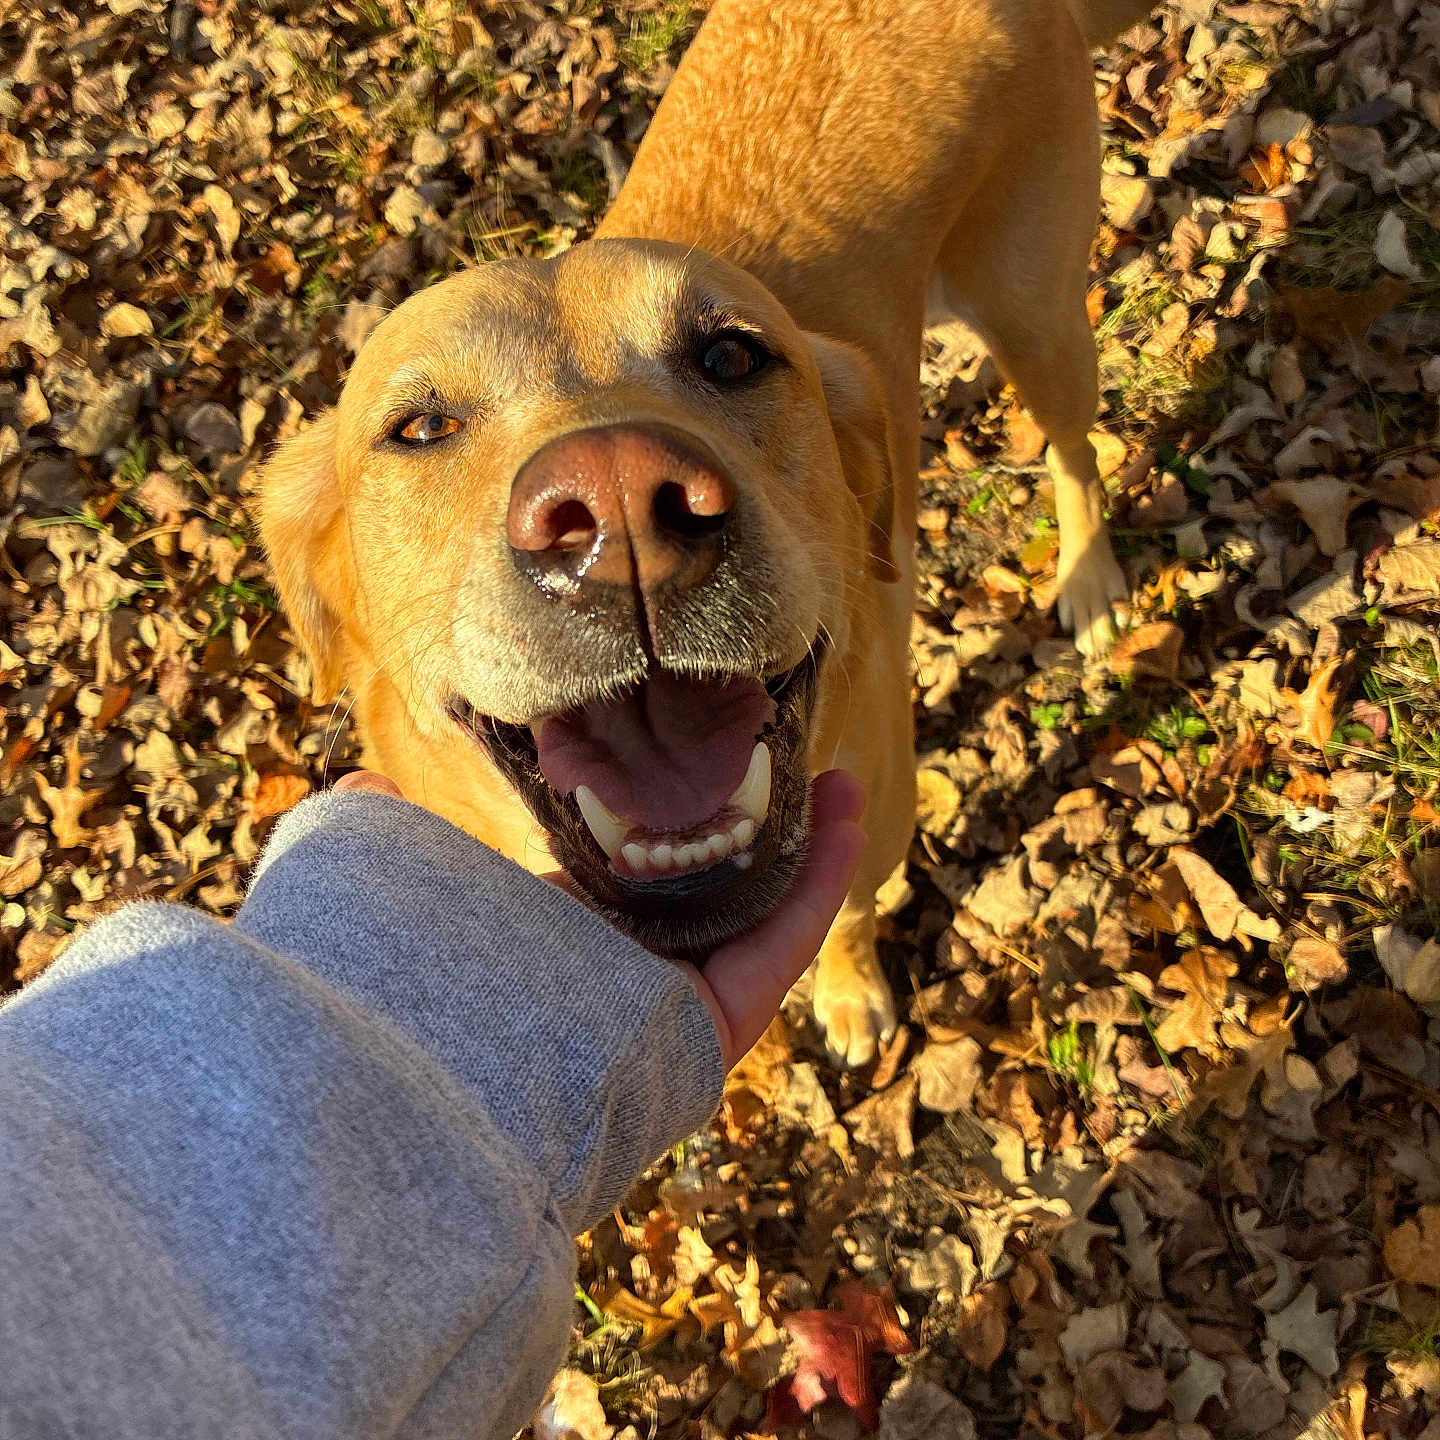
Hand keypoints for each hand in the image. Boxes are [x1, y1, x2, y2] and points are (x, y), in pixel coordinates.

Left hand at [332, 768, 866, 1068]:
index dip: (672, 814)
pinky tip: (846, 811)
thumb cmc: (428, 985)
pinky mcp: (724, 1018)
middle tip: (783, 759)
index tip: (701, 756)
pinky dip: (821, 876)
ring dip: (805, 842)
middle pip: (712, 885)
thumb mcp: (409, 889)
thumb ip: (391, 839)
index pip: (630, 868)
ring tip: (838, 777)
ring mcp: (680, 995)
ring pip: (760, 906)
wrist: (449, 1089)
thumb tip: (356, 789)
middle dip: (754, 825)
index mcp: (562, 939)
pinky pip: (784, 937)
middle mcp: (627, 970)